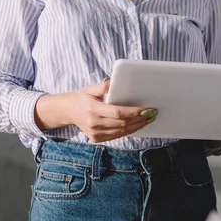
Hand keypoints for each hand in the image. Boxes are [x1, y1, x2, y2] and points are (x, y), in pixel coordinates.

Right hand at [36, 80, 156, 142]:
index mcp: (92, 110)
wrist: (68, 111)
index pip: (118, 113)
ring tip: (148, 120)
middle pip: (122, 123)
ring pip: (122, 131)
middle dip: (140, 119)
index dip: (134, 112)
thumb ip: (102, 86)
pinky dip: (129, 130)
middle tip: (152, 114)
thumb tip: (113, 81)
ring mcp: (95, 133)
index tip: (147, 110)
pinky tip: (137, 125)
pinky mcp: (97, 139)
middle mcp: (93, 123)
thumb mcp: (90, 88)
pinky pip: (117, 135)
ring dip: (137, 126)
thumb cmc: (82, 97)